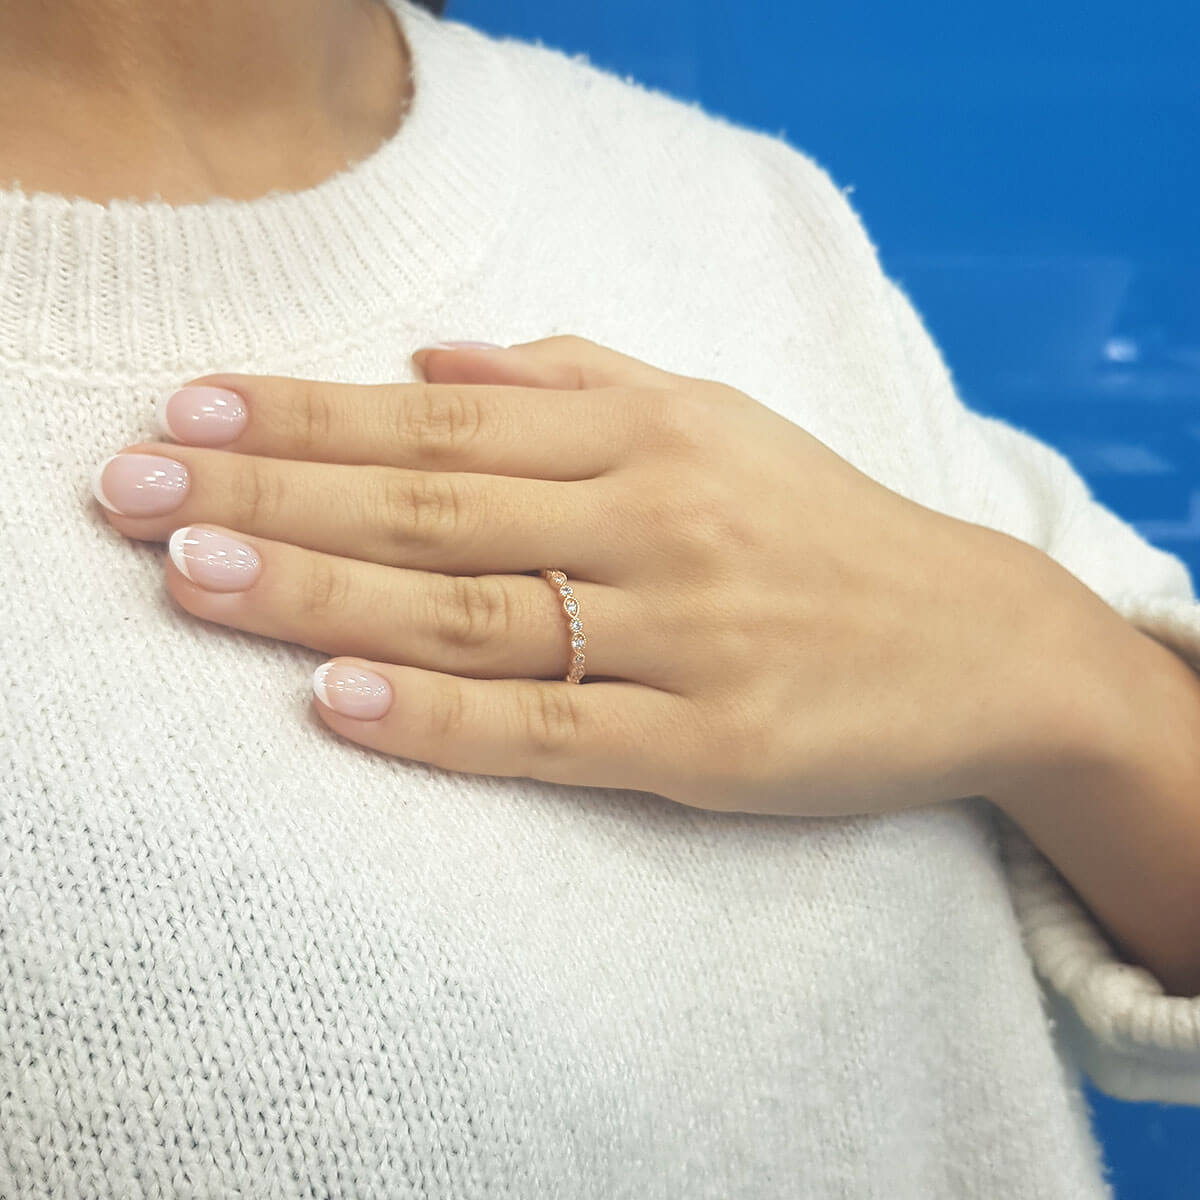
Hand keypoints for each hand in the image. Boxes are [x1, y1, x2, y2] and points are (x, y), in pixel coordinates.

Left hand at [91, 335, 1062, 815]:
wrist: (978, 639)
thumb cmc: (825, 527)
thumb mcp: (716, 420)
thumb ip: (577, 379)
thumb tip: (432, 361)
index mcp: (648, 433)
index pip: (438, 421)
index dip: (305, 416)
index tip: (188, 413)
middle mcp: (656, 518)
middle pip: (430, 506)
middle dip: (269, 496)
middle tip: (131, 493)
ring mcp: (683, 633)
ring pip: (471, 611)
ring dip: (320, 595)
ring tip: (192, 581)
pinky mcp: (710, 742)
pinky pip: (550, 728)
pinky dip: (439, 717)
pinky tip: (338, 702)